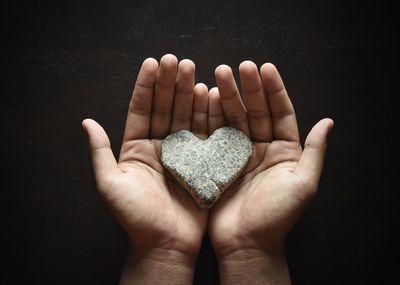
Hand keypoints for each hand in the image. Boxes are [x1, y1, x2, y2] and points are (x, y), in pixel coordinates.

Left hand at [82, 54, 208, 283]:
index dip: (146, 86)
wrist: (165, 244)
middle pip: (165, 108)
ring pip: (185, 116)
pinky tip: (210, 96)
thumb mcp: (110, 184)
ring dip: (189, 93)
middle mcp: (159, 146)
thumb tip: (86, 122)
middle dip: (170, 83)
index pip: (141, 109)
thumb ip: (100, 152)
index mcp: (137, 147)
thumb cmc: (135, 218)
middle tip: (178, 60)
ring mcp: (182, 153)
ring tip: (194, 71)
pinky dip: (207, 115)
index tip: (153, 63)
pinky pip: (204, 134)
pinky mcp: (201, 162)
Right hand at [207, 61, 332, 283]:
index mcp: (284, 151)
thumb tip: (328, 122)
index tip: (265, 68)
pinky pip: (214, 134)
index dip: (274, 90)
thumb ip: (313, 152)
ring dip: (226, 97)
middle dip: (248, 88)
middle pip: (255, 111)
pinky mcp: (217, 161)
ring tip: (218, 75)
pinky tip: (204, 98)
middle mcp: (261, 148)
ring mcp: (238, 153)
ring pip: (233, 119)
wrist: (245, 243)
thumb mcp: (303, 184)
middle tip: (238, 67)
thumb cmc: (277, 216)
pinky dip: (210, 116)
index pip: (281, 113)